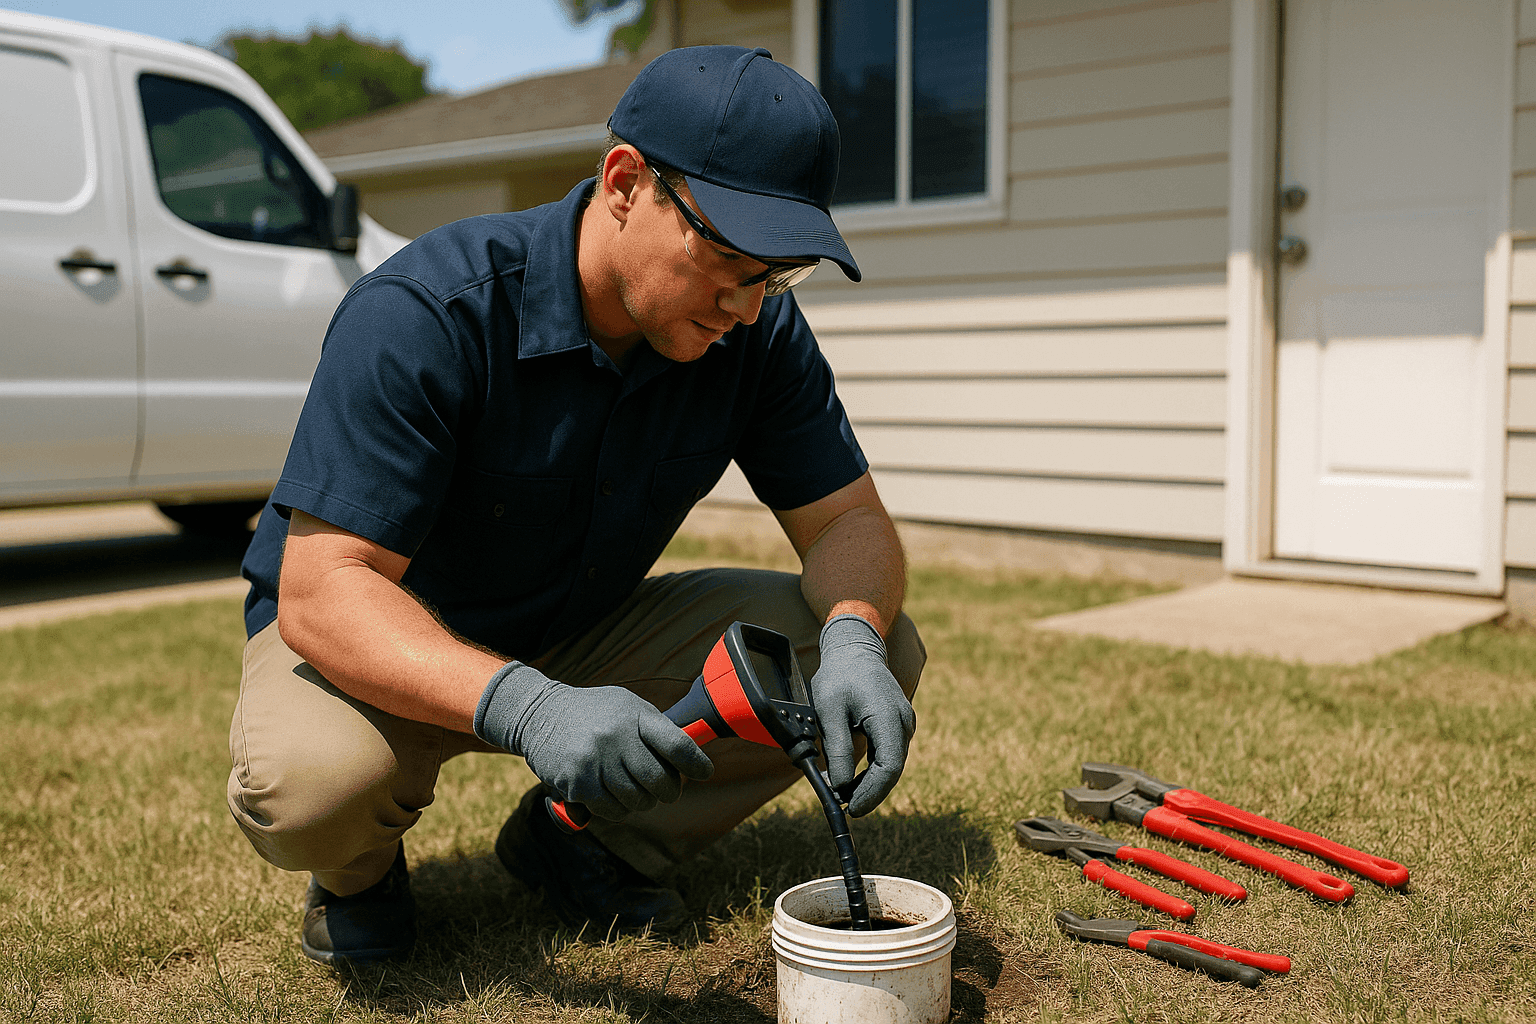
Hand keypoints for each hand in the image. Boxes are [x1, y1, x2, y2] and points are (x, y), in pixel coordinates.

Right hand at [474, 663, 713, 820]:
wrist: (539, 713)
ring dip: (641, 800)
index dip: (696, 764)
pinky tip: (609, 792)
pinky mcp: (577, 783)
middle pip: (660, 781)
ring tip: (631, 787)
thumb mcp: (626, 706)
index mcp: (634, 715)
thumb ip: (656, 728)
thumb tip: (691, 757)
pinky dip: (617, 808)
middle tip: (665, 789)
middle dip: (668, 790)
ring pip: (637, 800)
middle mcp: (616, 737)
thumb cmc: (594, 713)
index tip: (705, 773)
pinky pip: (612, 811)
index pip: (677, 745)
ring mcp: (595, 761)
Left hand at [810, 614, 915, 816]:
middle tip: (841, 804)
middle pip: (891, 770)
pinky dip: (871, 769)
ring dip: (868, 782)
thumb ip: (838, 749)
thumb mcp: (830, 712)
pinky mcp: (897, 725)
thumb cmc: (840, 676)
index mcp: (889, 718)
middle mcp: (904, 723)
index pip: (888, 768)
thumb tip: (841, 785)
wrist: (855, 648)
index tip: (850, 808)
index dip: (871, 793)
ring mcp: (904, 724)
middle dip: (867, 791)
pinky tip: (851, 777)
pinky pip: (888, 754)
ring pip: (890, 764)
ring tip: (842, 793)